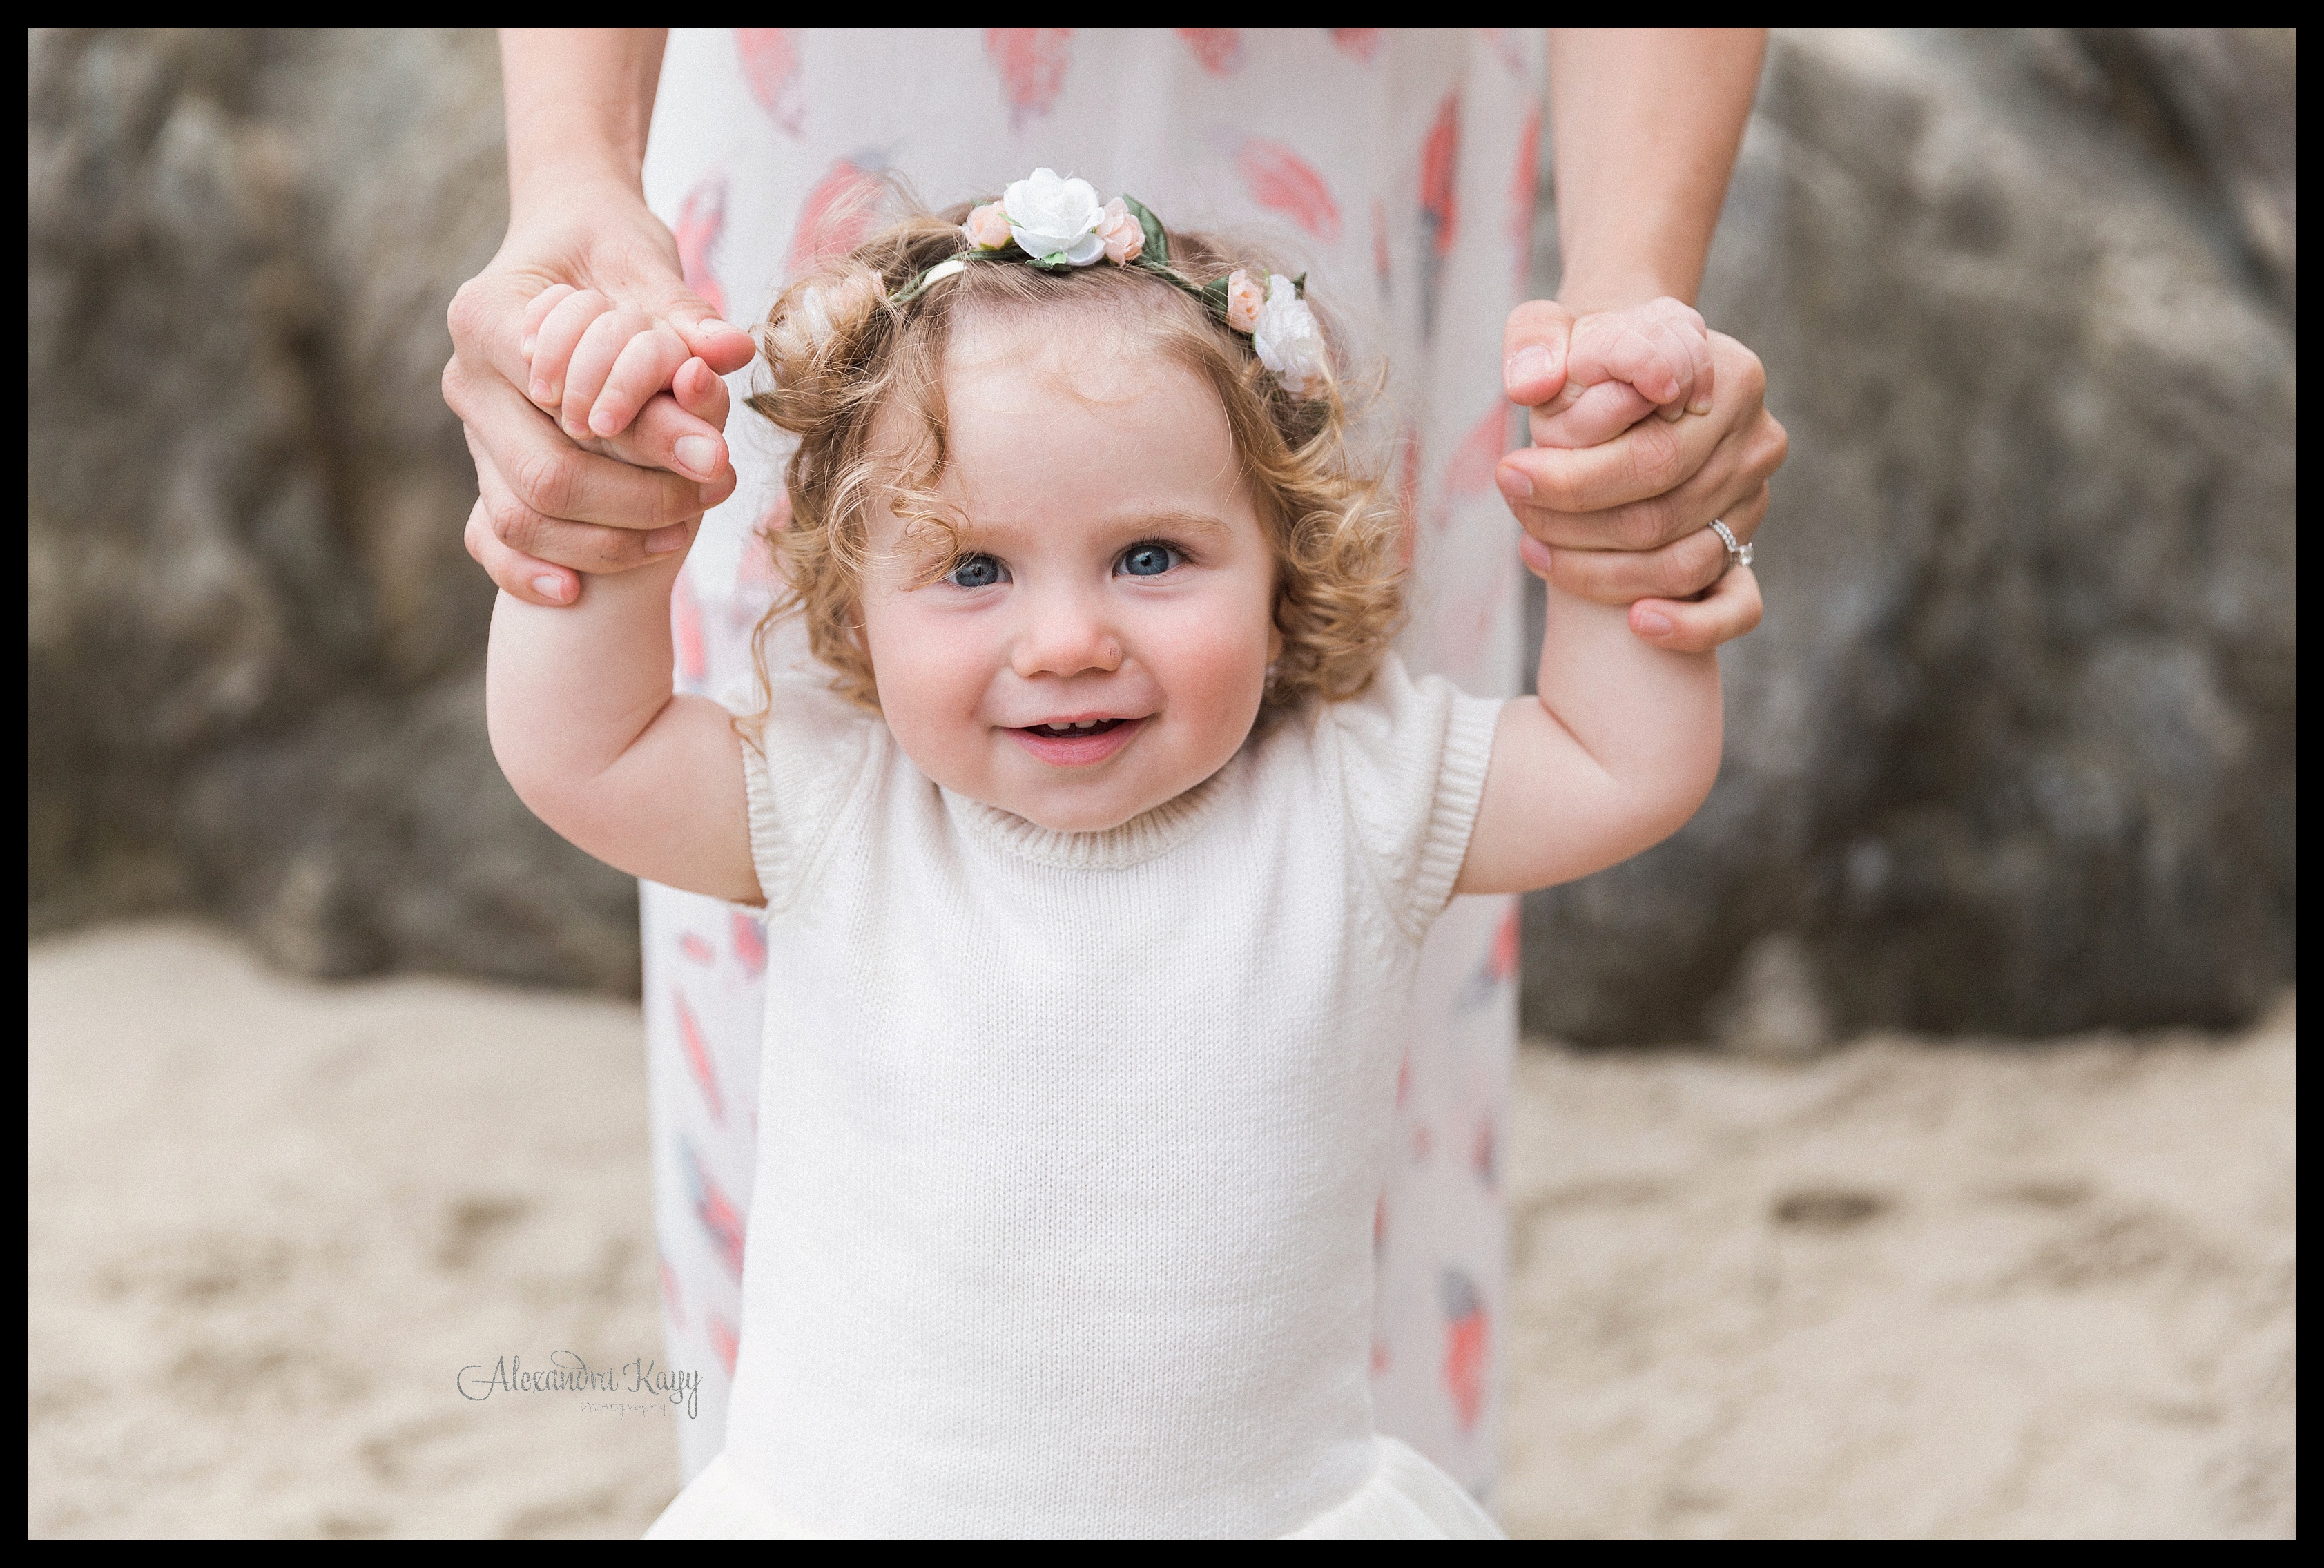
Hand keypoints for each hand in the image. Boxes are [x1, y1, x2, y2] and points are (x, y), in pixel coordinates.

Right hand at [443, 172, 755, 605]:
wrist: (568, 247)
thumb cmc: (608, 252)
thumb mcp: (645, 265)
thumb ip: (684, 315)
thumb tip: (731, 354)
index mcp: (486, 316)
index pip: (564, 399)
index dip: (642, 436)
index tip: (713, 452)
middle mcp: (467, 379)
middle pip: (545, 474)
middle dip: (635, 499)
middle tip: (712, 494)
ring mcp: (471, 430)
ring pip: (522, 516)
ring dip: (604, 539)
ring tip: (681, 533)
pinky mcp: (485, 467)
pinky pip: (490, 536)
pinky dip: (528, 571)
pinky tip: (577, 592)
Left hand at [1499, 310, 1785, 651]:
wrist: (1619, 381)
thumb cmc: (1586, 357)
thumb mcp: (1555, 328)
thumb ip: (1536, 341)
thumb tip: (1531, 386)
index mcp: (1724, 375)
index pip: (1651, 447)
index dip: (1575, 474)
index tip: (1511, 475)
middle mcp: (1755, 437)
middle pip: (1660, 507)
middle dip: (1573, 521)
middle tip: (1514, 511)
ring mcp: (1754, 496)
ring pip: (1681, 561)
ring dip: (1597, 571)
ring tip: (1533, 549)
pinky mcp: (1746, 544)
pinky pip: (1738, 605)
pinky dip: (1690, 625)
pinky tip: (1637, 624)